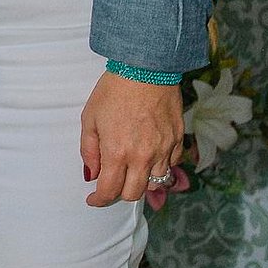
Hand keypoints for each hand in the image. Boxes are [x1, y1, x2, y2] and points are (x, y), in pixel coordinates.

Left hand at [80, 73, 184, 207]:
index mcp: (117, 153)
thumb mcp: (90, 118)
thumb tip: (92, 174)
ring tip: (132, 170)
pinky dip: (160, 167)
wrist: (147, 67)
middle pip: (133, 194)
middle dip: (119, 193)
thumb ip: (89, 150)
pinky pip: (171, 165)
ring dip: (142, 182)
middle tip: (112, 183)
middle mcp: (142, 156)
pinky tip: (151, 156)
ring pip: (155, 183)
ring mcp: (163, 149)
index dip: (99, 200)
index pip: (109, 192)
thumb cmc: (114, 90)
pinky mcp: (178, 139)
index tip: (93, 199)